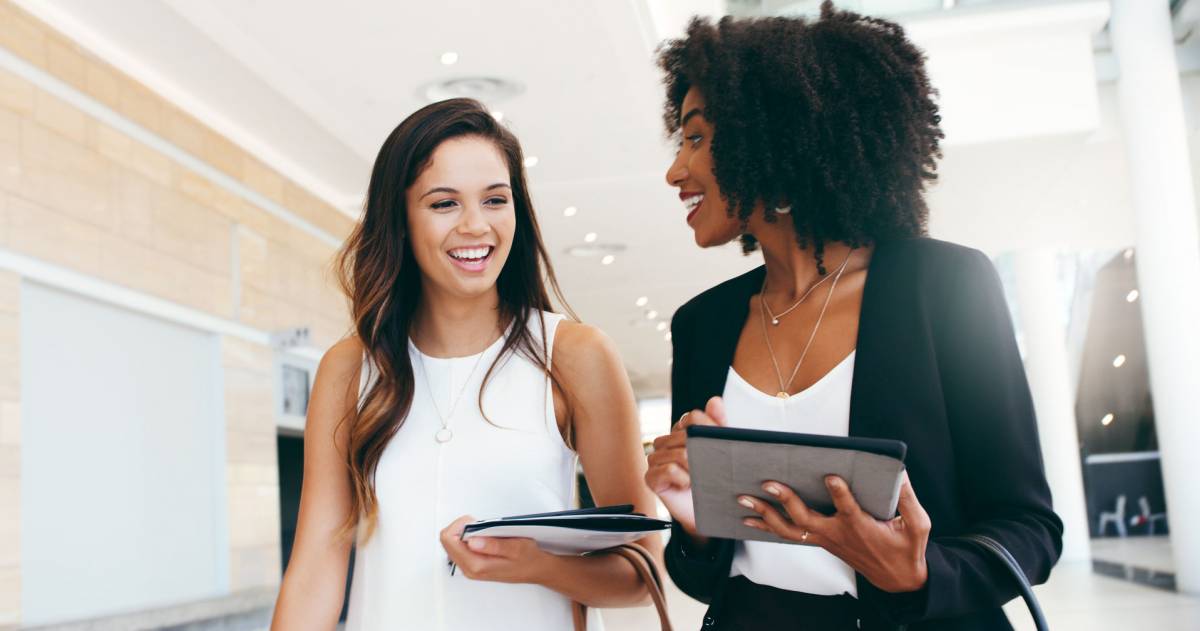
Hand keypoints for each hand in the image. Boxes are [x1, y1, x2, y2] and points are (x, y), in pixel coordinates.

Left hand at [439, 515, 556, 583]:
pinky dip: (467, 537)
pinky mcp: (472, 565)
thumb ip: (493, 545)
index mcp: (476, 565)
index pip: (449, 540)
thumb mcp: (516, 547)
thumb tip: (471, 541)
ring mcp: (469, 568)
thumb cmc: (528, 559)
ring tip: (483, 531)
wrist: (535, 570)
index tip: (475, 522)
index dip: (459, 525)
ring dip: (464, 532)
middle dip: (460, 527)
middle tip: (479, 525)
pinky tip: (483, 537)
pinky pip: (459, 547)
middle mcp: (469, 569)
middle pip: (446, 541)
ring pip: (451, 544)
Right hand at [645, 396, 725, 537]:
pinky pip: (668, 469)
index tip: (716, 443)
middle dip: (701, 453)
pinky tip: (687, 485)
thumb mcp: (722, 449)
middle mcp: (665, 443)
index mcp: (680, 432)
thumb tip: (715, 400)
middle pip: (684, 436)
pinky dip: (682, 478)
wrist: (709, 511)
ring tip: (699, 477)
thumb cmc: (714, 480)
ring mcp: (655, 460)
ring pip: (677, 453)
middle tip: (709, 467)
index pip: (691, 418)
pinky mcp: (651, 478)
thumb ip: (717, 425)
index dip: (707, 428)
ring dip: (693, 467)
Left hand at [738, 472, 931, 592]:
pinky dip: (768, 527)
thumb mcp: (917, 524)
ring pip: (790, 529)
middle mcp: (838, 533)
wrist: (897, 578)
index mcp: (861, 525)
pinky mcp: (821, 541)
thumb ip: (907, 498)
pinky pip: (790, 535)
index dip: (839, 492)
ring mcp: (826, 539)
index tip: (830, 476)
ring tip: (744, 500)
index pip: (848, 508)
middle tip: (767, 484)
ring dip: (765, 515)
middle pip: (805, 519)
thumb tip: (900, 471)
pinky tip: (750, 519)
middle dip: (785, 500)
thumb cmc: (906, 548)